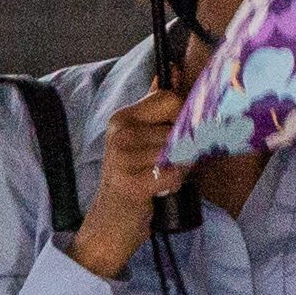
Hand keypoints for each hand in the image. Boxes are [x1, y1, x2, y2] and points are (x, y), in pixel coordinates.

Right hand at [68, 86, 181, 276]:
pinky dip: (175, 184)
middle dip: (185, 147)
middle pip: (180, 126)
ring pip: (180, 151)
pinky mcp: (133, 180)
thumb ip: (155, 107)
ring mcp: (124, 155)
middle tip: (167, 164)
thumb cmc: (132, 180)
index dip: (184, 117)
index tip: (179, 135)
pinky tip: (160, 189)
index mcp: (123, 118)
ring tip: (161, 178)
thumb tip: (172, 71)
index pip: (170, 99)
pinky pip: (175, 174)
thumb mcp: (140, 140)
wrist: (110, 223)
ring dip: (181, 168)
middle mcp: (121, 131)